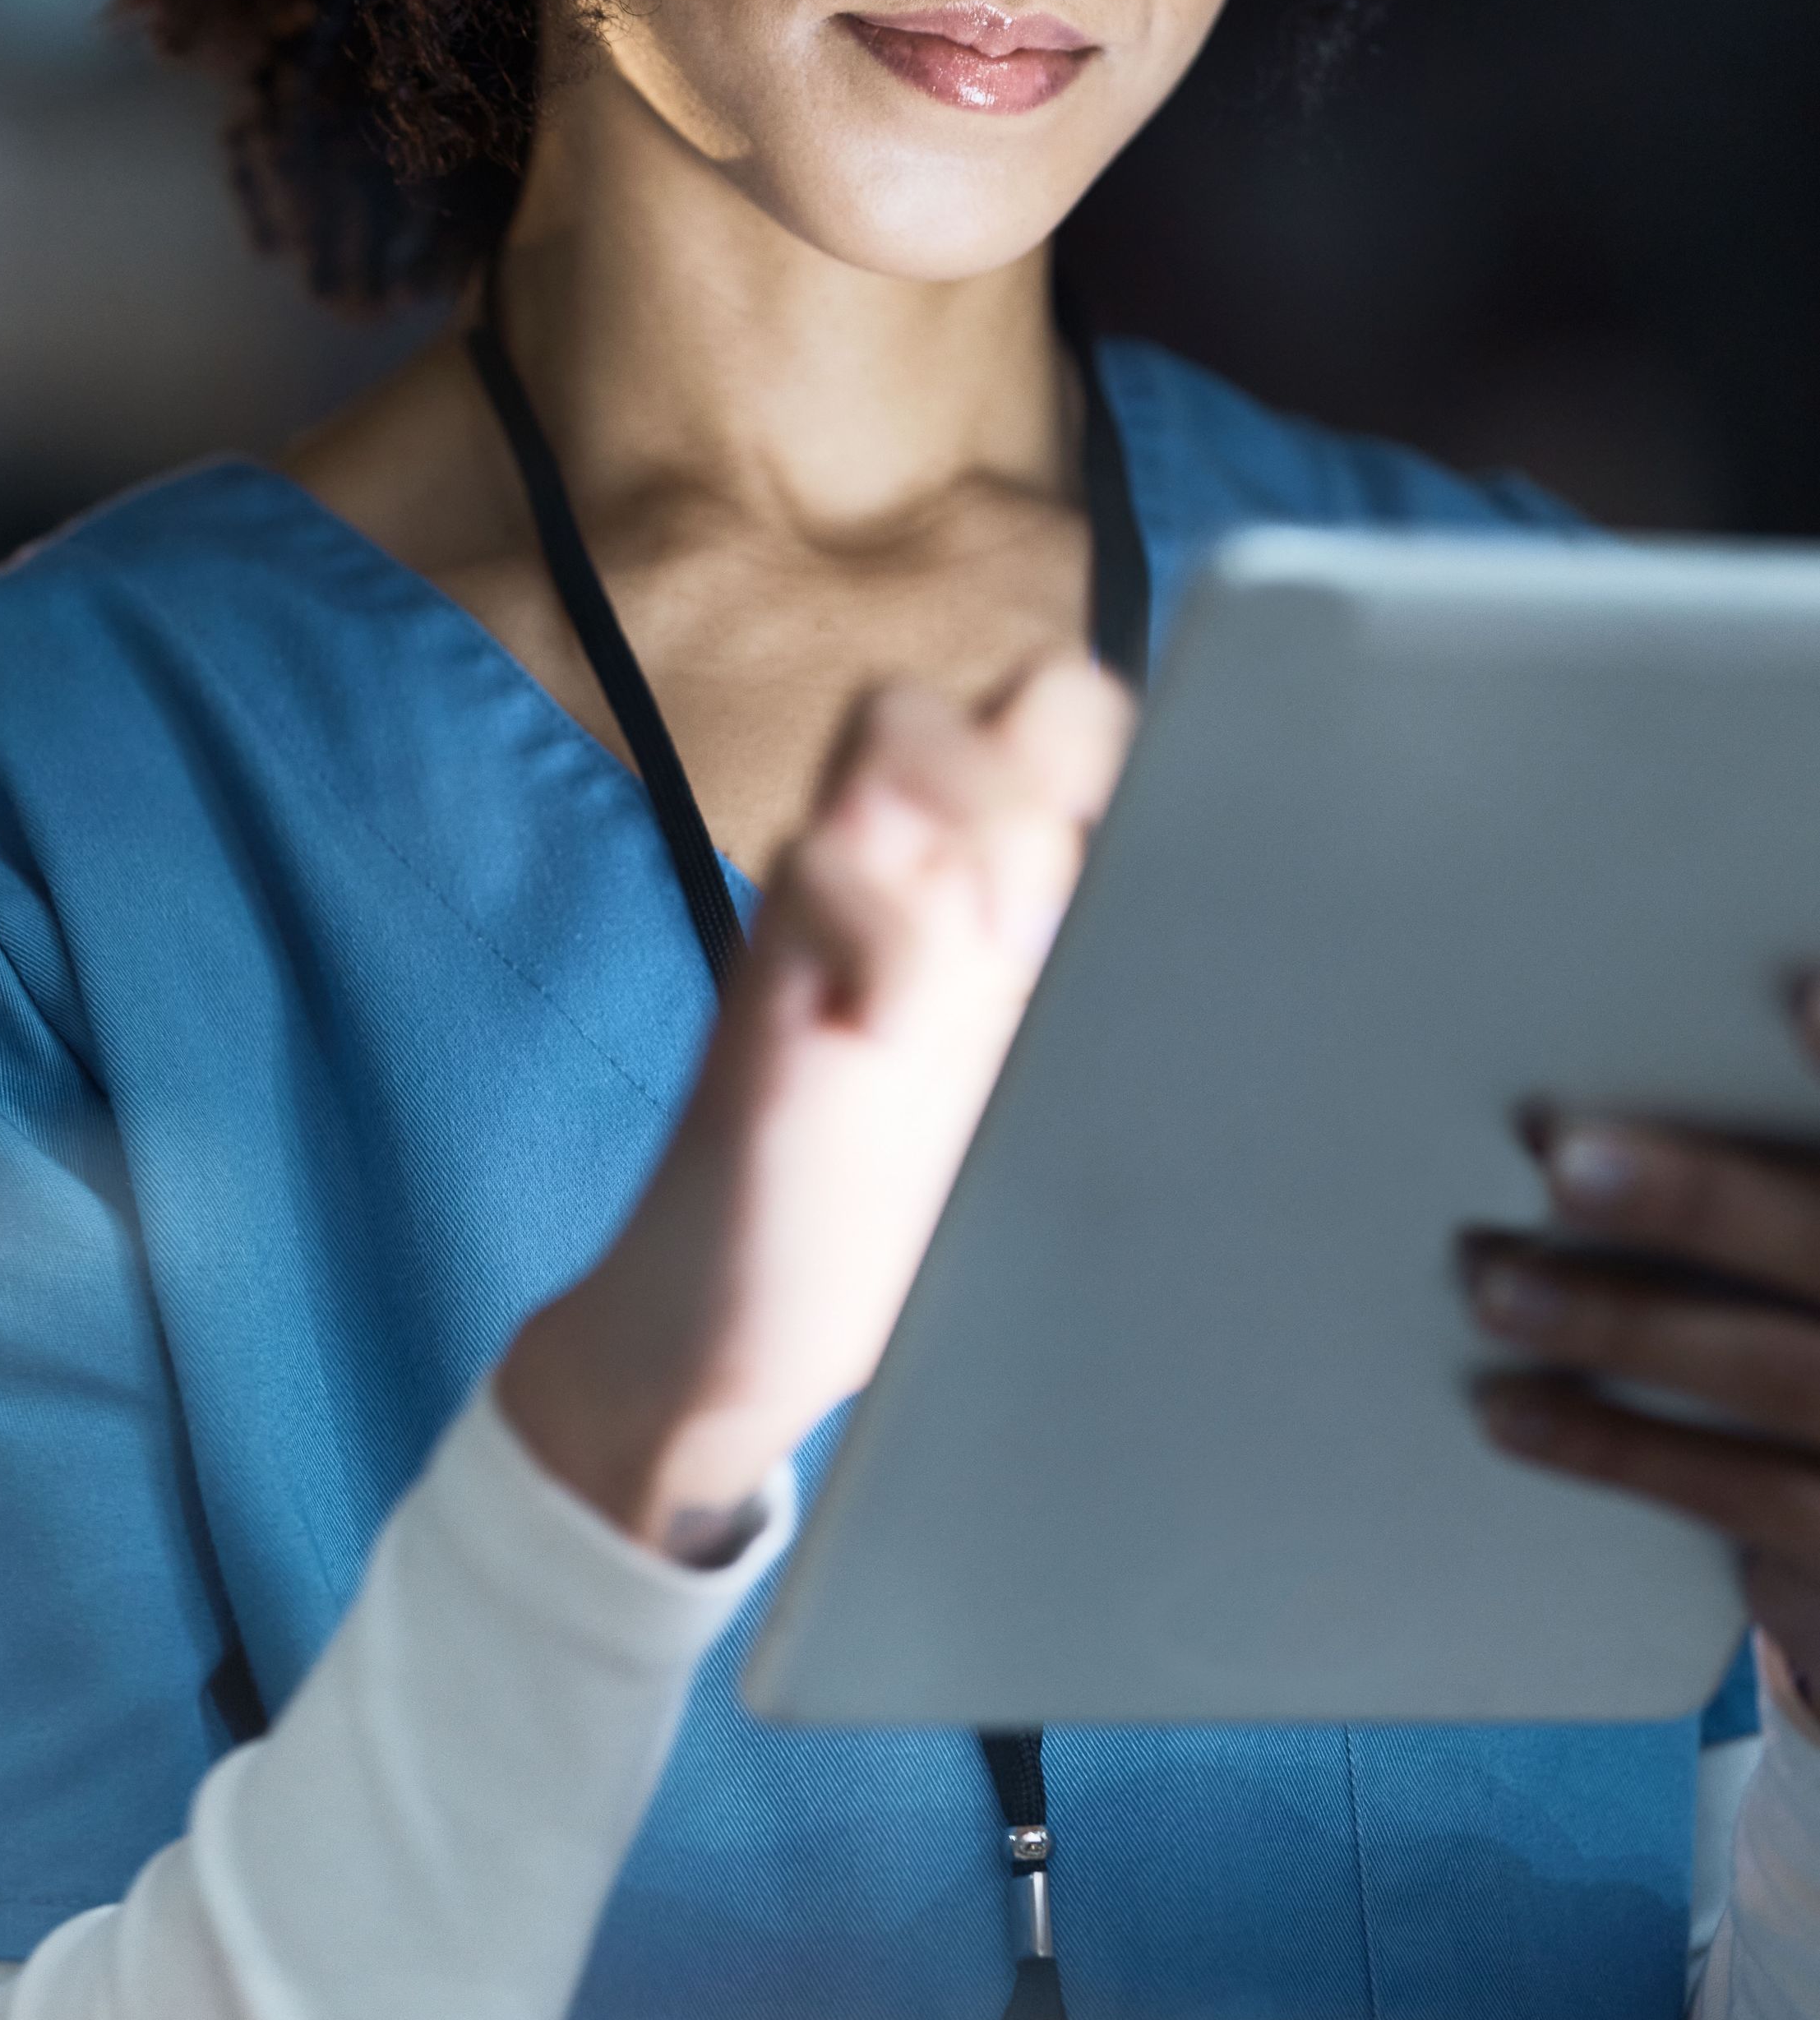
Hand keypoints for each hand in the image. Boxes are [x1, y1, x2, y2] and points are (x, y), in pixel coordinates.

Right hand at [497, 658, 1133, 1558]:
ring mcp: (846, 907)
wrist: (737, 1331)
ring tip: (1001, 945)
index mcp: (1023, 903)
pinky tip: (894, 1031)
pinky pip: (816, 862)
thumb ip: (1112, 1023)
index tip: (1174, 859)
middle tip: (1069, 911)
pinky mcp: (770, 974)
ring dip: (976, 807)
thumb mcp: (1048, 1116)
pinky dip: (881, 936)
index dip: (1147, 752)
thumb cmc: (903, 1229)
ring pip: (899, 719)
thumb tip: (1282, 1013)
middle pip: (1021, 687)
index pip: (1101, 735)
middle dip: (1067, 762)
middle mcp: (935, 873)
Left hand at [1468, 980, 1819, 1694]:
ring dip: (1626, 1328)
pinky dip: (1621, 1451)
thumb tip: (1749, 1008)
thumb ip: (1795, 1144)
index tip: (1800, 991)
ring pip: (1772, 1375)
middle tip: (1569, 1162)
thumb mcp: (1818, 1217)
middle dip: (1704, 1204)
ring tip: (1498, 1288)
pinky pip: (1739, 1498)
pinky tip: (1511, 1411)